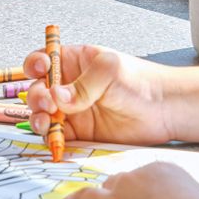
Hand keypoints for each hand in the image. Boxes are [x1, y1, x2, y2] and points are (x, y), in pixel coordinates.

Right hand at [24, 44, 172, 147]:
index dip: (35, 64)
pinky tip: (54, 138)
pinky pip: (57, 136)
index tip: (38, 70)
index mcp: (74, 62)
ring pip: (43, 114)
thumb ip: (81, 85)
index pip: (44, 60)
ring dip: (39, 118)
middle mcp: (69, 86)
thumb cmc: (140, 81)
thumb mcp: (109, 71)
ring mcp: (72, 110)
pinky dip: (50, 139)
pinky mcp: (79, 133)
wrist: (163, 110)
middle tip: (49, 103)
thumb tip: (56, 96)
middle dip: (36, 96)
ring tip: (47, 121)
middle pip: (38, 89)